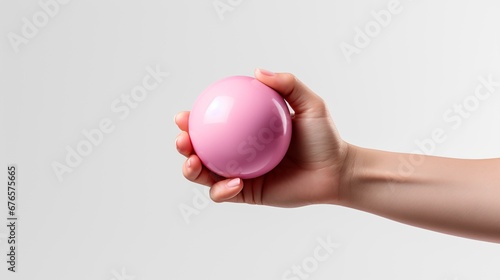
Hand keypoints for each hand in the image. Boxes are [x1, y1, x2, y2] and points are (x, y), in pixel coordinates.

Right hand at [175, 69, 349, 206]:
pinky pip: (226, 193)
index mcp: (245, 130)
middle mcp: (238, 152)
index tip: (185, 115)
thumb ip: (288, 84)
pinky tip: (234, 182)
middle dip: (183, 145)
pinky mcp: (247, 194)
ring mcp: (240, 174)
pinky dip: (223, 189)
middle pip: (200, 149)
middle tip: (183, 139)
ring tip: (193, 162)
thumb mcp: (310, 104)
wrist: (335, 171)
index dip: (192, 120)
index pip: (213, 124)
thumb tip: (257, 72)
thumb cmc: (324, 137)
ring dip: (191, 170)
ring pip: (206, 174)